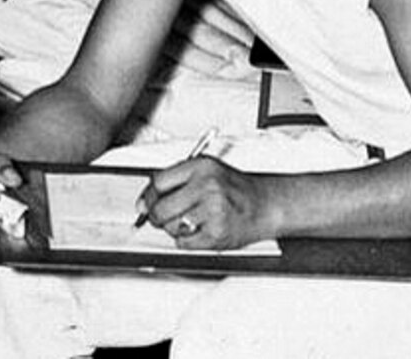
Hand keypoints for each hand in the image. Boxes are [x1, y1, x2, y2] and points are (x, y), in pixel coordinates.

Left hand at [138, 157, 273, 250]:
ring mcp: (213, 211)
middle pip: (161, 208)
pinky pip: (184, 243)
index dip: (148, 196)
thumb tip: (144, 202)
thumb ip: (176, 180)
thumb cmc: (235, 189)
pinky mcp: (217, 233)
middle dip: (157, 216)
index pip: (159, 182)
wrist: (266, 205)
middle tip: (162, 216)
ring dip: (175, 228)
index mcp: (202, 167)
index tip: (146, 203)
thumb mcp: (208, 171)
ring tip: (192, 220)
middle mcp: (207, 186)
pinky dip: (187, 241)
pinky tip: (201, 230)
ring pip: (171, 227)